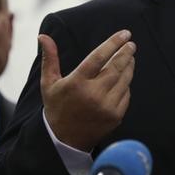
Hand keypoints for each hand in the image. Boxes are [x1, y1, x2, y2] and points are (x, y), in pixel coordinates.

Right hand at [39, 30, 134, 151]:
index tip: (124, 34)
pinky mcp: (115, 116)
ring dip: (129, 66)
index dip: (113, 43)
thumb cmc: (56, 107)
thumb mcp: (49, 83)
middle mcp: (93, 94)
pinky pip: (126, 94)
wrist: (64, 140)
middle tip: (131, 44)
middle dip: (126, 53)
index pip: (99, 57)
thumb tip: (43, 36)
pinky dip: (126, 84)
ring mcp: (106, 106)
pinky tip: (124, 77)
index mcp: (76, 83)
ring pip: (124, 80)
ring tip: (130, 57)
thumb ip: (50, 58)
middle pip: (116, 67)